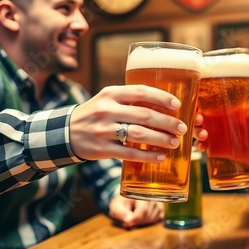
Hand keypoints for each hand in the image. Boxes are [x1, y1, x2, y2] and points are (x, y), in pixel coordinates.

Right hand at [70, 85, 187, 161]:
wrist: (65, 132)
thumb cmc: (95, 114)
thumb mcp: (108, 100)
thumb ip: (130, 101)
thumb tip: (165, 106)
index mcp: (111, 93)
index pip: (140, 92)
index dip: (161, 98)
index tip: (177, 105)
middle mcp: (107, 110)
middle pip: (144, 115)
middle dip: (167, 122)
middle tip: (182, 128)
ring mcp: (103, 130)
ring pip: (139, 134)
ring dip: (161, 139)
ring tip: (175, 142)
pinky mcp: (102, 148)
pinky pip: (129, 153)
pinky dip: (147, 156)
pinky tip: (160, 157)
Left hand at [108, 194, 162, 228]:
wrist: (126, 200)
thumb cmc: (121, 203)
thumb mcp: (116, 206)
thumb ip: (121, 213)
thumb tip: (129, 220)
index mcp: (139, 191)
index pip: (143, 209)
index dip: (135, 218)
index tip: (127, 223)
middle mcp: (151, 194)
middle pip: (148, 214)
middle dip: (137, 221)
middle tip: (129, 220)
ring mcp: (157, 200)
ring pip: (153, 217)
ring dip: (143, 221)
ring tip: (135, 217)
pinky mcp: (161, 207)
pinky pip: (158, 218)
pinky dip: (150, 221)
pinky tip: (143, 217)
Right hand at [193, 102, 248, 167]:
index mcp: (224, 107)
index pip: (205, 101)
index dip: (197, 101)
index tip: (197, 104)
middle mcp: (216, 119)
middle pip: (198, 115)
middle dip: (194, 117)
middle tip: (200, 120)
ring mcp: (214, 133)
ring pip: (197, 129)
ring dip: (196, 132)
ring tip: (204, 135)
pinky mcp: (215, 147)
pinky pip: (202, 145)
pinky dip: (200, 145)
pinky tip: (202, 147)